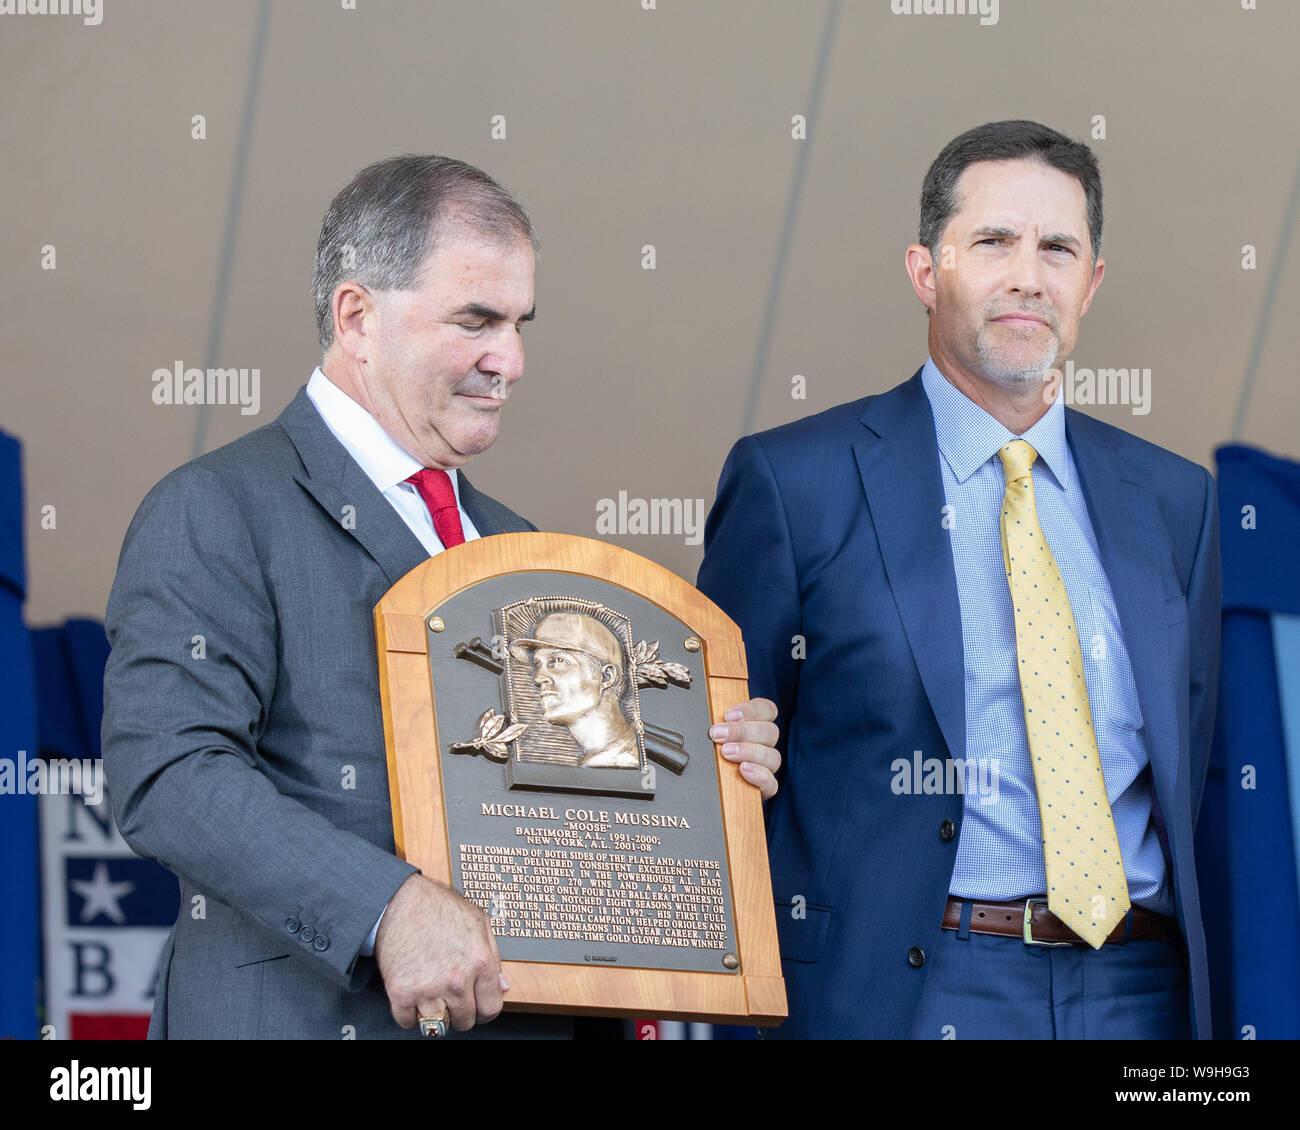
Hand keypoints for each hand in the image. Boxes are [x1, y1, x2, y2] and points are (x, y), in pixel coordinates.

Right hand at [373, 873, 506, 1033]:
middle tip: (452, 999)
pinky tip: (413, 998)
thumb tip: (502, 986)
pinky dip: (410, 1015)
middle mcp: (457, 979)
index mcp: (480, 961)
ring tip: (433, 999)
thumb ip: (493, 956)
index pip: (491, 1008)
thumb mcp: (478, 922)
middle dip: (460, 1012)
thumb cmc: (438, 907)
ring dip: (436, 1016)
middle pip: (465, 1021)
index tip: (476, 1007)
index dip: (483, 1010)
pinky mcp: (402, 992)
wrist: (399, 899)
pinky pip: (409, 1022)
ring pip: (439, 1026)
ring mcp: (430, 988)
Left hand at [709, 697, 780, 798]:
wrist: (711, 786)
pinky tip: (743, 770)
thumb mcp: (713, 733)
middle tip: (718, 734)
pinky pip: (771, 782)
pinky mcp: (765, 787)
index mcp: (757, 726)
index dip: (751, 710)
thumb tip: (708, 714)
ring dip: (748, 751)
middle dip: (742, 731)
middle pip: (769, 732)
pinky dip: (758, 774)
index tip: (728, 715)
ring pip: (773, 756)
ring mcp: (767, 767)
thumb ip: (717, 722)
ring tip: (726, 752)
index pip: (767, 710)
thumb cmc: (711, 753)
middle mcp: (765, 745)